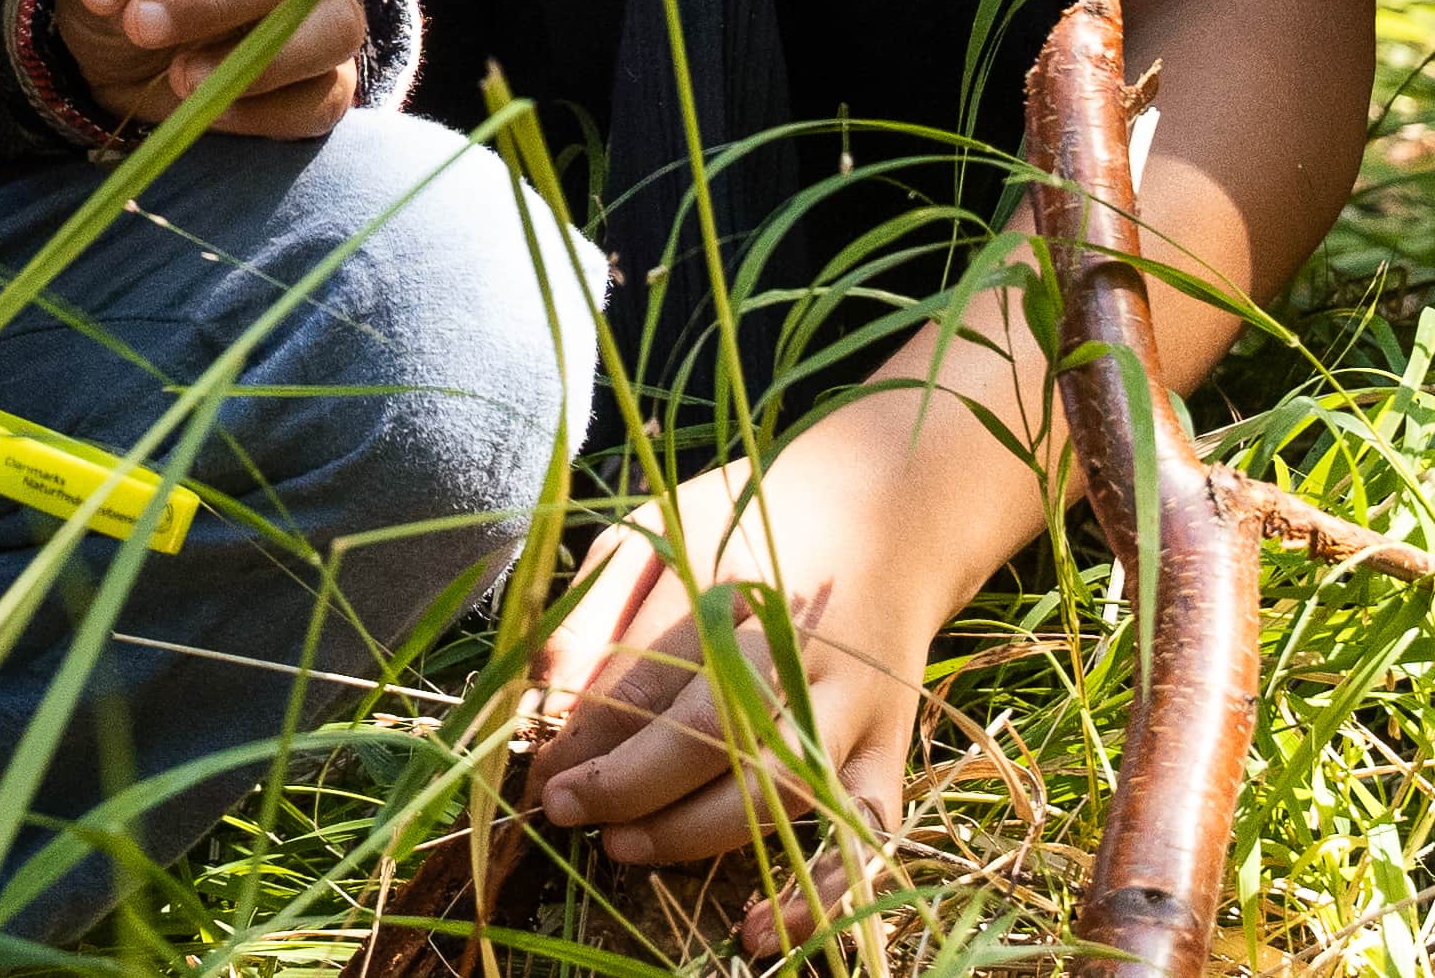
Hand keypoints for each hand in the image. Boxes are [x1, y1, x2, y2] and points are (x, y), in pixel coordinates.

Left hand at [51, 0, 368, 136]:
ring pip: (333, 27)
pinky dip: (268, 111)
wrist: (144, 56)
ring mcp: (326, 8)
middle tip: (142, 29)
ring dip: (262, 61)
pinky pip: (325, 96)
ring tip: (183, 80)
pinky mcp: (331, 74)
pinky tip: (211, 111)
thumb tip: (136, 14)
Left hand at [523, 455, 957, 948]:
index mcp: (736, 585)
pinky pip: (864, 836)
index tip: (541, 777)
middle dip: (627, 789)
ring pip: (777, 793)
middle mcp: (802, 650)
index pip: (649, 683)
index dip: (585, 744)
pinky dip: (818, 894)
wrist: (893, 504)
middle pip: (711, 740)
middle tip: (566, 813)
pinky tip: (759, 931)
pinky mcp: (891, 748)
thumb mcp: (660, 526)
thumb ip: (596, 602)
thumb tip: (544, 694)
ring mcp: (854, 706)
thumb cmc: (753, 520)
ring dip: (693, 837)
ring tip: (623, 848)